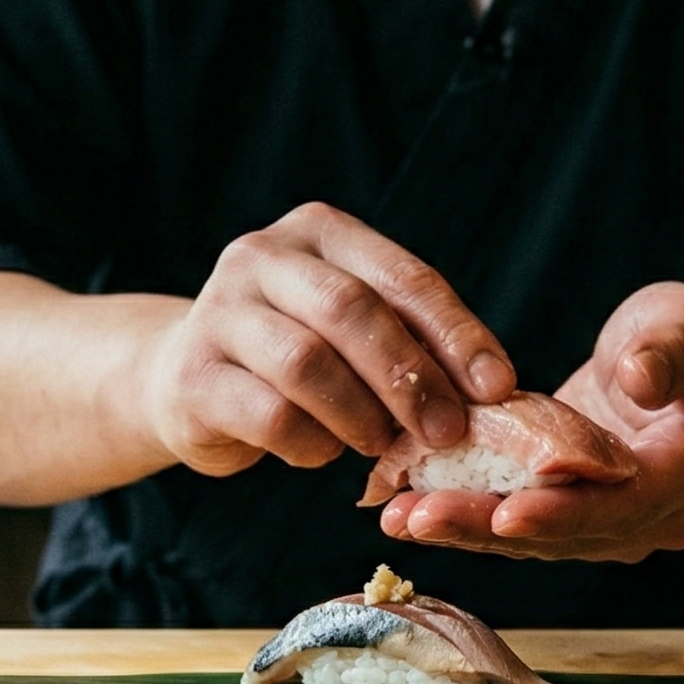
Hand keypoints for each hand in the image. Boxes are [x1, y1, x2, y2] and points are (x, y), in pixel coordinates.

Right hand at [138, 203, 514, 477]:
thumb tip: (490, 393)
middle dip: (410, 378)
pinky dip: (312, 443)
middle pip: (351, 311)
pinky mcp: (193, 374)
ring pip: (307, 363)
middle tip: (447, 432)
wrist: (185, 380)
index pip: (402, 276)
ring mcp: (218, 310)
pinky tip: (323, 451)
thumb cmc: (297, 355)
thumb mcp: (353, 330)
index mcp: (319, 232)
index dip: (457, 333)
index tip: (497, 387)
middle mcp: (262, 256)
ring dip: (360, 415)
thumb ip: (411, 342)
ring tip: (380, 444)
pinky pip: (270, 415)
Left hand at [380, 283, 683, 562]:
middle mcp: (651, 516)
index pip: (627, 504)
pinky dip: (464, 518)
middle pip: (567, 534)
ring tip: (397, 518)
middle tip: (419, 518)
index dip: (565, 512)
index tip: (507, 513)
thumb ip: (673, 346)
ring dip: (464, 532)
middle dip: (489, 529)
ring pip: (533, 540)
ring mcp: (609, 527)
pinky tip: (405, 509)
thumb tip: (640, 379)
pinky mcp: (569, 520)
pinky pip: (516, 525)